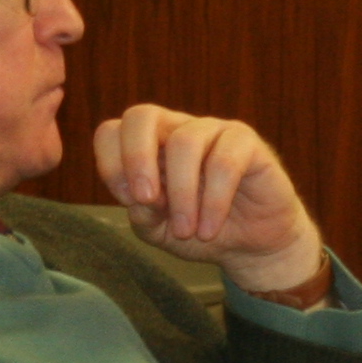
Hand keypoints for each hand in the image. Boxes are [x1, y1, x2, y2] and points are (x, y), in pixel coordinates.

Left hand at [92, 105, 327, 298]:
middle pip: (142, 116)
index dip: (111, 165)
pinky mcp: (246, 143)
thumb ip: (142, 215)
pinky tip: (208, 229)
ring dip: (181, 194)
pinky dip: (212, 201)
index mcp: (147, 146)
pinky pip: (224, 162)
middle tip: (146, 199)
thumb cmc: (198, 232)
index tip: (130, 201)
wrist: (250, 246)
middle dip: (136, 158)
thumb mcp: (159, 232)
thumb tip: (141, 199)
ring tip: (185, 231)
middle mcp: (176, 130)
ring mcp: (212, 131)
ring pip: (185, 142)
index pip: (112, 132)